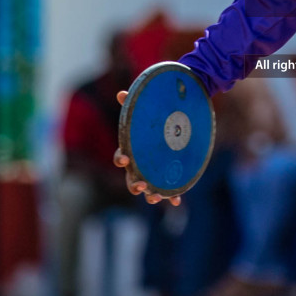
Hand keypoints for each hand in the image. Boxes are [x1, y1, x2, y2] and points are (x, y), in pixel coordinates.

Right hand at [112, 90, 181, 205]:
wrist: (175, 125)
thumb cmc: (154, 119)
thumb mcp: (145, 110)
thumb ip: (134, 103)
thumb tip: (122, 93)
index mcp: (131, 150)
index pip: (120, 157)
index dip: (120, 159)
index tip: (124, 159)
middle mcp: (140, 165)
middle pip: (131, 179)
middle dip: (134, 184)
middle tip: (140, 184)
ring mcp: (154, 173)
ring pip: (148, 189)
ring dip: (149, 195)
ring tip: (154, 196)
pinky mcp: (168, 177)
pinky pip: (168, 191)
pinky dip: (171, 198)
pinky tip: (176, 202)